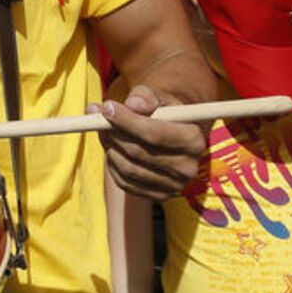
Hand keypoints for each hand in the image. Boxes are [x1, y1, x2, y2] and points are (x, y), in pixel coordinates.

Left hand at [98, 85, 206, 199]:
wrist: (173, 132)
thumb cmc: (163, 110)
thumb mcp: (158, 96)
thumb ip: (146, 96)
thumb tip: (133, 104)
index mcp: (194, 141)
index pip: (154, 134)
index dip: (127, 121)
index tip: (107, 107)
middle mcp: (188, 168)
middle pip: (139, 152)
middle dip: (114, 133)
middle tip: (97, 116)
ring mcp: (174, 186)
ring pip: (129, 168)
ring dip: (110, 147)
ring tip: (103, 129)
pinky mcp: (158, 196)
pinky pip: (125, 182)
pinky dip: (112, 163)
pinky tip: (112, 147)